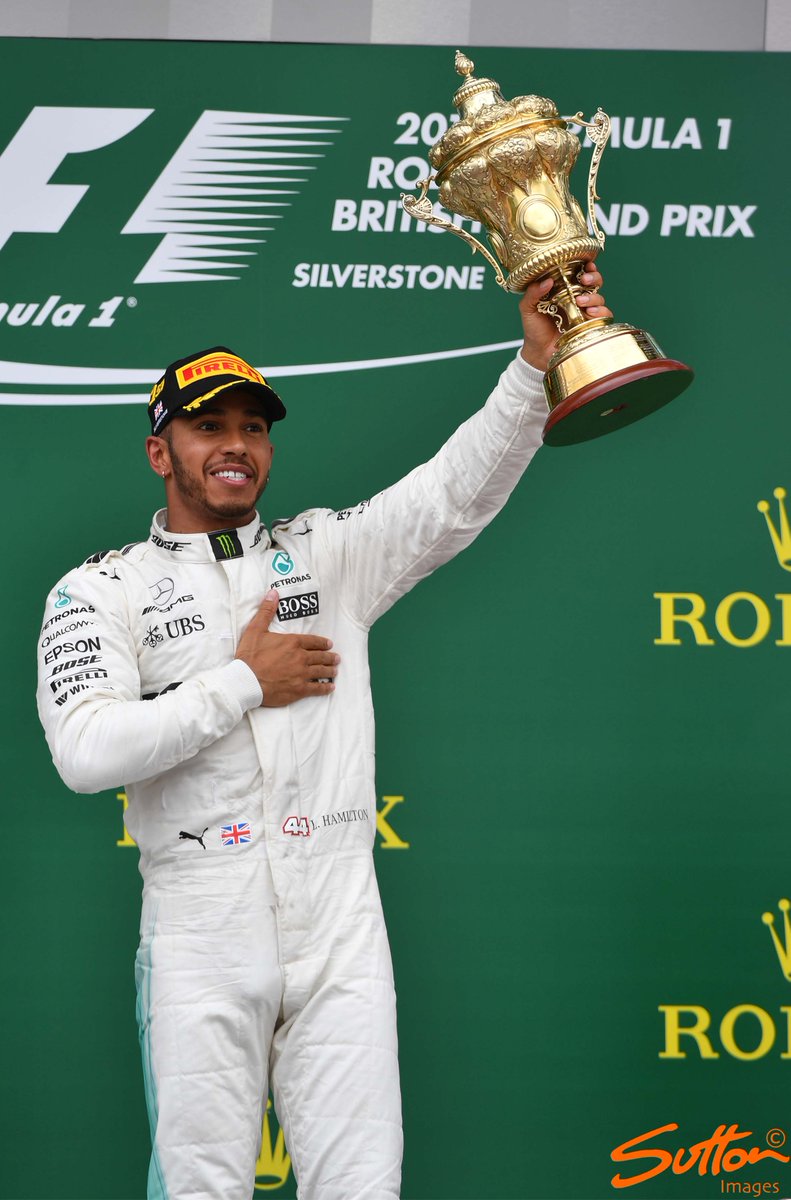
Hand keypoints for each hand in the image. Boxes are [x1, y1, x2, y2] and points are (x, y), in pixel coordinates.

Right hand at [235, 589, 339, 706]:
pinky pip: (317, 688)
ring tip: (335, 671)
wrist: (246, 681)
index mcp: (292, 642)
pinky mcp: (299, 690)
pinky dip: (325, 688)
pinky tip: (330, 687)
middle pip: (320, 657)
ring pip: (321, 671)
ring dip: (330, 671)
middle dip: (329, 657)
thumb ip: (266, 611)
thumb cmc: (249, 656)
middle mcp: (300, 657)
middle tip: (336, 658)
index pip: (313, 641)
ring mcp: (301, 674)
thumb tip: (273, 593)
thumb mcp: (255, 629)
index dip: (322, 643)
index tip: (329, 645)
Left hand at [519, 262, 612, 372]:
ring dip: (593, 297)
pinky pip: (604, 316)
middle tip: (584, 280)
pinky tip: (589, 313)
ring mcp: (585, 312)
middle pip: (595, 282)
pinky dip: (601, 312)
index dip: (587, 267)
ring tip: (580, 301)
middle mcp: (577, 299)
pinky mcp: (590, 326)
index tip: (586, 265)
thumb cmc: (534, 329)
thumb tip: (546, 281)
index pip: (580, 273)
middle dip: (594, 277)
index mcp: (564, 290)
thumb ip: (532, 293)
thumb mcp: (528, 309)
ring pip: (599, 298)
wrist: (538, 353)